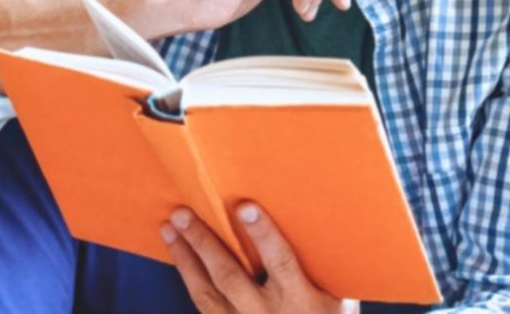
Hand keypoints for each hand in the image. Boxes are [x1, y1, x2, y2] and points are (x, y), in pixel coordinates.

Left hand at [161, 203, 357, 313]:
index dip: (263, 233)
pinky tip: (180, 258)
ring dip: (185, 259)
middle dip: (204, 243)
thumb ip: (324, 269)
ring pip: (207, 294)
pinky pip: (205, 307)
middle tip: (182, 213)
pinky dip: (190, 280)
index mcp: (302, 300)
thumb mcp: (340, 301)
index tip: (245, 206)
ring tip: (169, 228)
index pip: (280, 262)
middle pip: (230, 276)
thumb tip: (319, 220)